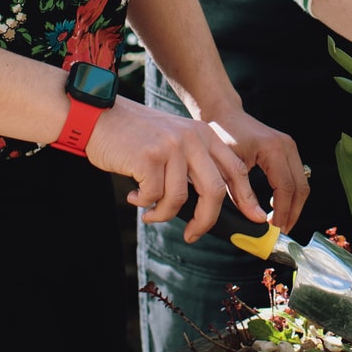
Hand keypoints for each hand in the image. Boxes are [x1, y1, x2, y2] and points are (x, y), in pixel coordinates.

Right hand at [82, 98, 267, 241]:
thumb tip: (208, 207)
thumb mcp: (173, 140)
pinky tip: (134, 197)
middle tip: (193, 234)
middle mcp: (192, 138)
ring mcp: (171, 147)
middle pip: (215, 190)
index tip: (254, 219)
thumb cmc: (133, 136)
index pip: (235, 169)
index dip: (247, 197)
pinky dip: (144, 204)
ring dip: (164, 214)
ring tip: (149, 212)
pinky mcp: (148, 157)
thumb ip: (192, 164)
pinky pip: (154, 196)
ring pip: (180, 199)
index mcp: (203, 134)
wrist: (97, 116)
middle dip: (206, 220)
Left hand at [201, 104, 309, 233]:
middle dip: (292, 213)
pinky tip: (277, 207)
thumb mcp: (227, 167)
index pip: (286, 189)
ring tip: (279, 223)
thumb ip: (240, 194)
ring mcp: (290, 147)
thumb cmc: (221, 135)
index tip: (274, 230)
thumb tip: (255, 220)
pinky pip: (296, 177)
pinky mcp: (288, 150)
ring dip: (294, 206)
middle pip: (300, 188)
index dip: (282, 213)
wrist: (224, 113)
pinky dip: (291, 195)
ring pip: (302, 184)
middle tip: (280, 232)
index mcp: (274, 149)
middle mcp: (287, 146)